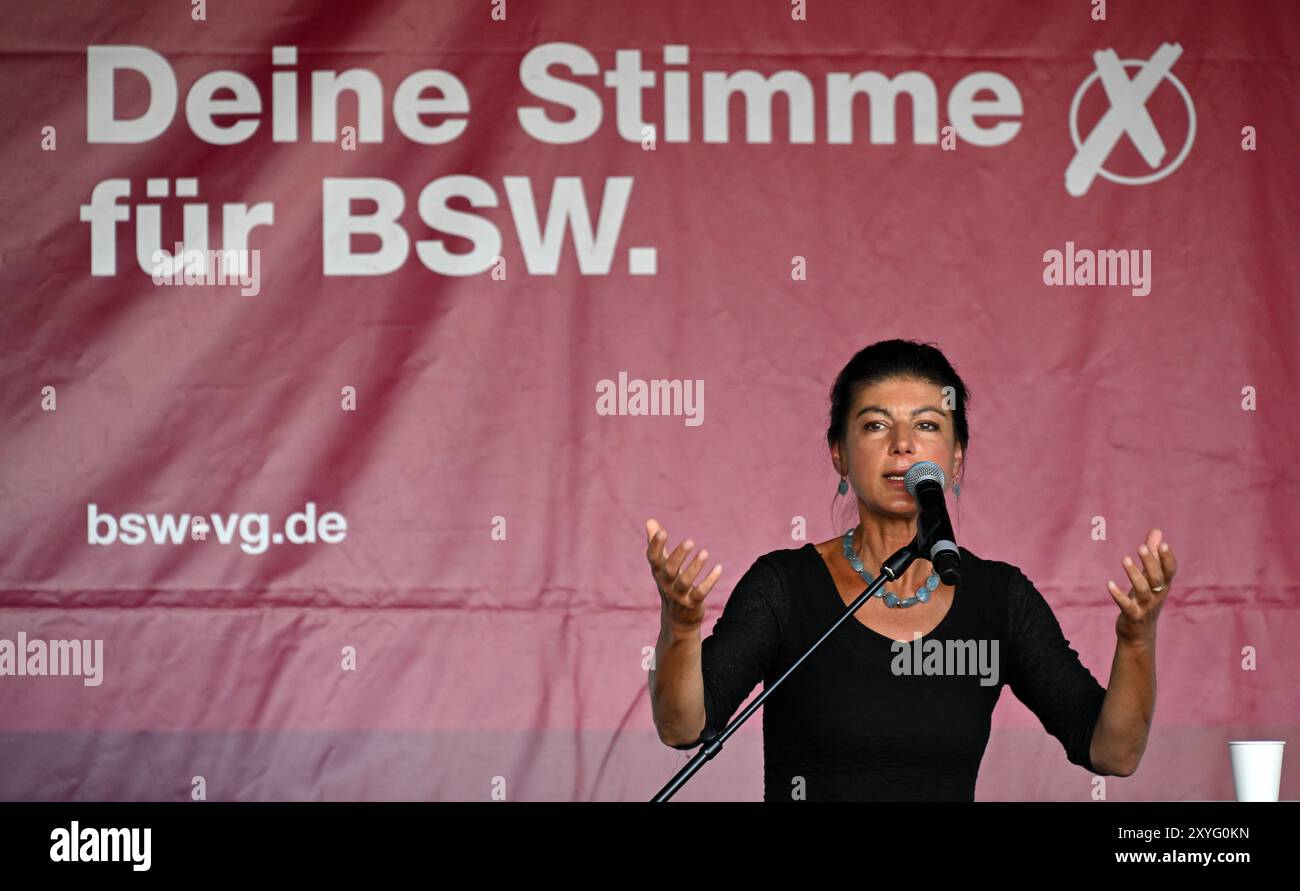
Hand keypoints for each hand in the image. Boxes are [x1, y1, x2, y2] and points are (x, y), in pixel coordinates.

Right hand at [645, 518, 722, 632]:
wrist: (676, 620)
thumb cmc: (670, 585)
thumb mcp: (662, 566)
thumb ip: (657, 544)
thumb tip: (650, 521)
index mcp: (658, 573)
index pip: (653, 559)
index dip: (655, 546)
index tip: (662, 531)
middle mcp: (666, 584)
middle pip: (669, 569)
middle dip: (679, 555)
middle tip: (690, 541)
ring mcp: (679, 595)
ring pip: (685, 581)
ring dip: (695, 567)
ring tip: (705, 552)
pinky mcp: (692, 604)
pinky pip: (700, 592)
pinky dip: (709, 580)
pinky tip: (718, 567)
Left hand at [1106, 528, 1176, 645]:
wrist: (1140, 634)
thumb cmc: (1145, 600)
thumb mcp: (1150, 577)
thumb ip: (1153, 554)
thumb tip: (1157, 531)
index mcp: (1163, 585)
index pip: (1170, 571)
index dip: (1168, 558)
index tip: (1163, 543)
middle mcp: (1157, 595)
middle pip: (1157, 578)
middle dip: (1150, 562)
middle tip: (1140, 546)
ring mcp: (1146, 607)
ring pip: (1143, 590)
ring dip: (1134, 575)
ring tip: (1124, 559)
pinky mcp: (1133, 616)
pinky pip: (1127, 605)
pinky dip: (1118, 595)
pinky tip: (1109, 584)